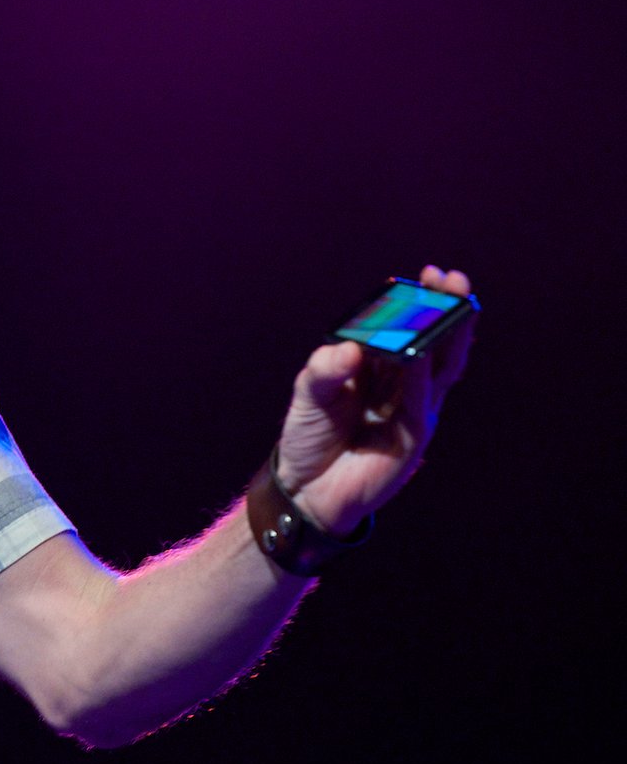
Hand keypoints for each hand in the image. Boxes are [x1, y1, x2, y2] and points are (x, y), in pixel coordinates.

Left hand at [275, 265, 474, 534]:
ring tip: (456, 301)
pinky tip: (419, 350)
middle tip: (450, 278)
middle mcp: (400, 386)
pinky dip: (419, 374)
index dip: (415, 304)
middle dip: (443, 309)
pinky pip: (420, 399)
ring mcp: (411, 410)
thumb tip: (350, 348)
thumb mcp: (309, 394)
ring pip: (438, 366)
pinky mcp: (412, 435)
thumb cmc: (310, 435)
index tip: (421, 275)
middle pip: (430, 342)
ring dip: (448, 335)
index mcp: (377, 370)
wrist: (306, 488)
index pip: (402, 331)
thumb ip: (325, 370)